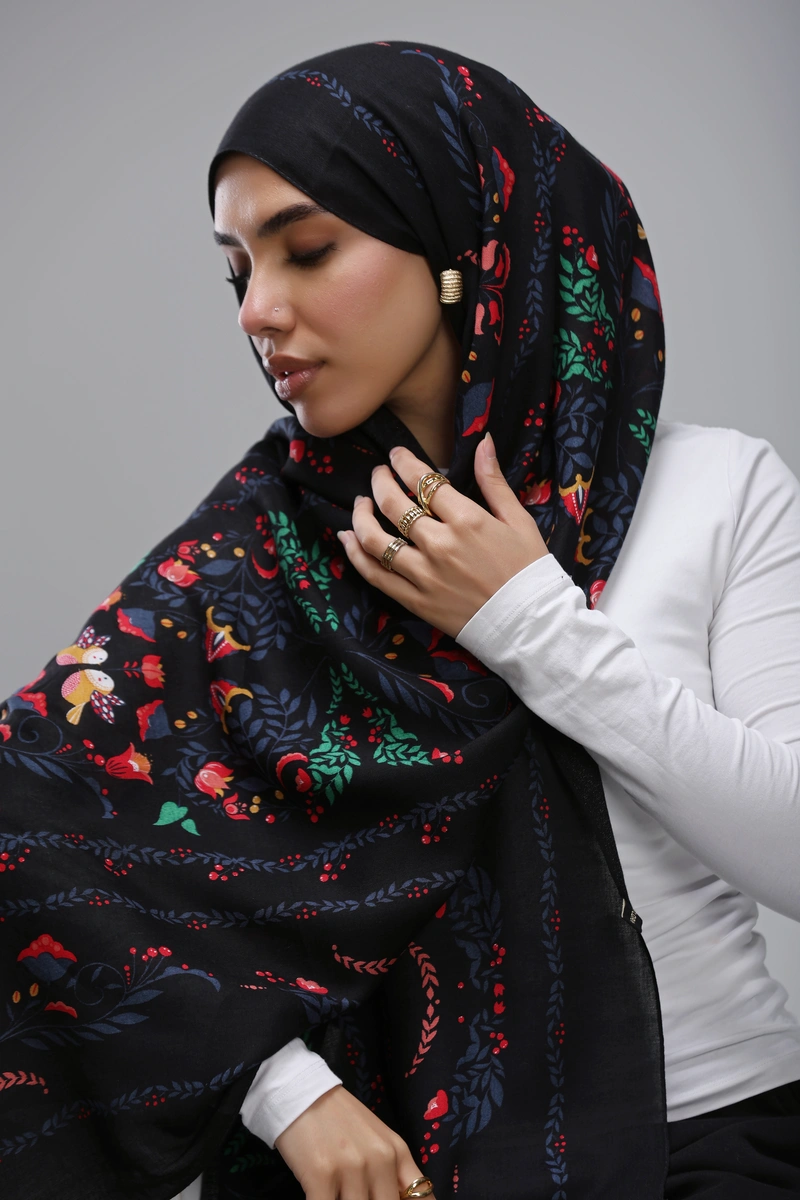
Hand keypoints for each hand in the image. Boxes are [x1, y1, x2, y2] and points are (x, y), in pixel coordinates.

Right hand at [275, 1084, 434, 1199]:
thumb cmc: (339, 1119)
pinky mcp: (321, 1174)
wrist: (302, 1092)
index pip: (421, 1195)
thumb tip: (404, 1199)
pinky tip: (321, 1196)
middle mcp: (380, 1159)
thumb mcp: (377, 1139)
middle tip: (357, 1194)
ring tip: (339, 1192)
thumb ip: (393, 1172)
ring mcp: (351, 1167)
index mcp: (397, 1152)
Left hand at [337, 433, 549, 637]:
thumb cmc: (529, 570)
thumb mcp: (519, 520)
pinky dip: (355, 555)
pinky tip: (347, 539)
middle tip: (378, 474)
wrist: (529, 625)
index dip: (404, 463)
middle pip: (393, 505)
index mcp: (467, 520)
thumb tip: (482, 441)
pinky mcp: (415, 600)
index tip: (396, 455)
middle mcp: (439, 544)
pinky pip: (375, 575)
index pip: (423, 481)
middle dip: (380, 482)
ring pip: (375, 540)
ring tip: (361, 503)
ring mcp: (424, 575)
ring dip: (361, 516)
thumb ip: (493, 481)